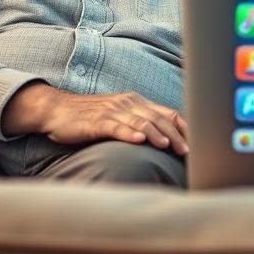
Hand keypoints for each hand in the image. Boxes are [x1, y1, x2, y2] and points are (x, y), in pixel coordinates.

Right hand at [3, 83, 188, 154]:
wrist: (57, 109)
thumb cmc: (91, 117)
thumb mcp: (120, 117)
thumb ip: (140, 124)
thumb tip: (166, 141)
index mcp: (137, 103)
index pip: (168, 113)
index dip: (184, 127)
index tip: (197, 143)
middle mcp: (128, 104)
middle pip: (158, 118)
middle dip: (175, 135)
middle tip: (187, 151)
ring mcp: (112, 111)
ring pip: (140, 121)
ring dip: (156, 134)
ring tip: (167, 146)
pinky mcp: (95, 122)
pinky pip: (115, 127)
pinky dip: (128, 133)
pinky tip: (137, 141)